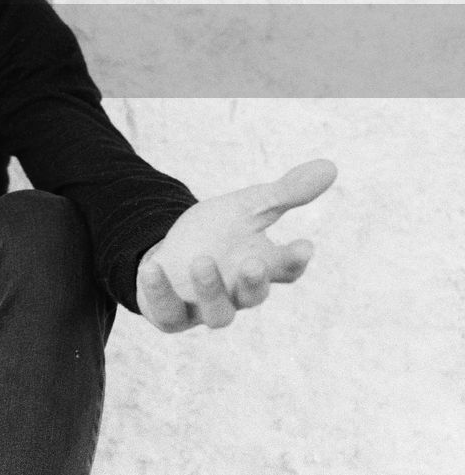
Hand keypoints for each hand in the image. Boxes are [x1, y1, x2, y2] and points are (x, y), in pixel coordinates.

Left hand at [137, 159, 336, 331]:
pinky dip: (158, 293)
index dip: (295, 259)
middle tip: (255, 261)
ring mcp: (205, 307)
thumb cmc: (218, 233)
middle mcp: (237, 293)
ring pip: (217, 314)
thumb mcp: (248, 207)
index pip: (286, 269)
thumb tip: (331, 166)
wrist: (171, 252)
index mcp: (261, 267)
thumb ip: (286, 193)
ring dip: (210, 289)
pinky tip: (151, 268)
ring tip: (201, 260)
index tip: (304, 245)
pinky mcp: (172, 314)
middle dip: (255, 281)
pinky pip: (168, 313)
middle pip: (254, 296)